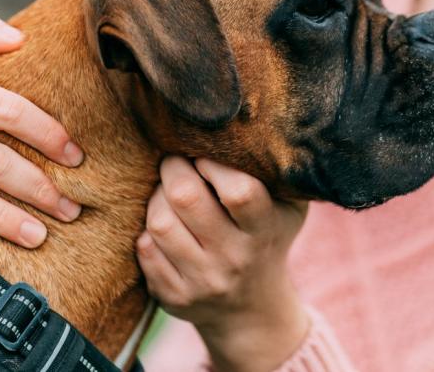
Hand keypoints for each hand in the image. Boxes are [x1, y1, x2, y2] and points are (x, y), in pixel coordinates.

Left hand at [136, 156, 309, 371]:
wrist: (252, 308)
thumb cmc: (268, 236)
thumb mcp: (288, 207)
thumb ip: (276, 172)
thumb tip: (247, 124)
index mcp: (264, 230)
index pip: (238, 191)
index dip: (213, 162)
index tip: (205, 153)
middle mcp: (235, 259)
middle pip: (186, 198)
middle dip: (173, 168)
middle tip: (175, 160)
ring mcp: (203, 281)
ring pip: (158, 222)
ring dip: (156, 198)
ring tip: (167, 192)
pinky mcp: (175, 297)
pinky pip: (145, 249)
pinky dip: (147, 230)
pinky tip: (165, 225)